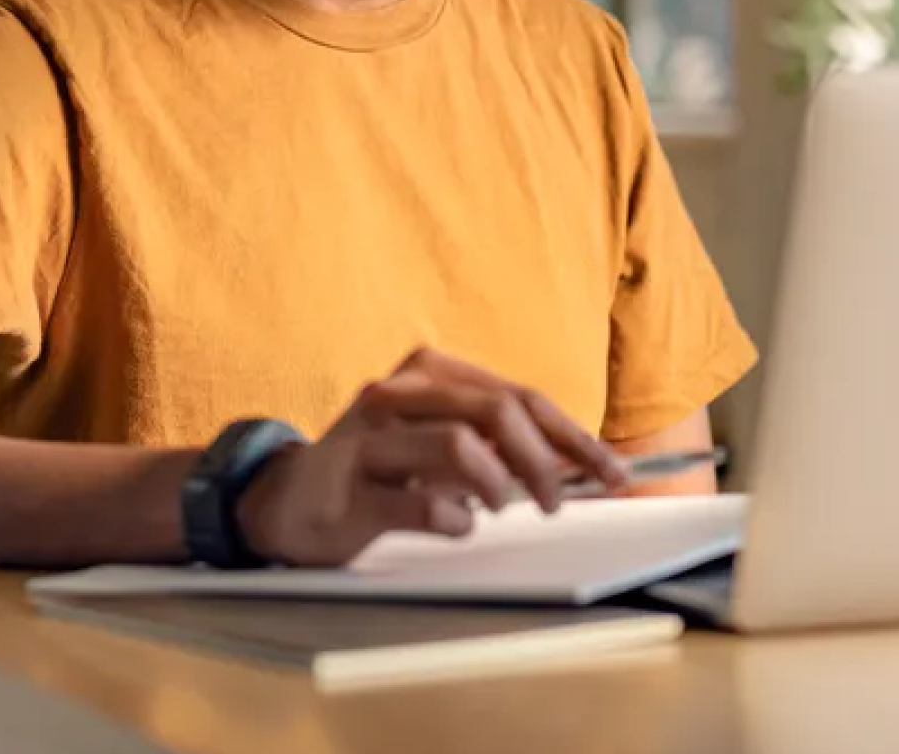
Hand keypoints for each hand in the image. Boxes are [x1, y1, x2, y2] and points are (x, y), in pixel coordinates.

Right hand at [233, 347, 627, 567]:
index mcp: (429, 372)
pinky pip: (417, 503)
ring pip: (459, 444)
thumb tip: (576, 467)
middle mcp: (398, 393)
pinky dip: (452, 520)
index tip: (614, 474)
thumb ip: (497, 446)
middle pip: (496, 411)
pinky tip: (454, 526)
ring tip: (499, 509)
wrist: (285, 501)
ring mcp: (369, 438)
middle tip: (558, 502)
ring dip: (498, 484)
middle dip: (545, 460)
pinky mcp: (349, 488)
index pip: (520, 397)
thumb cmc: (377, 471)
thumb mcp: (441, 445)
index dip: (575, 437)